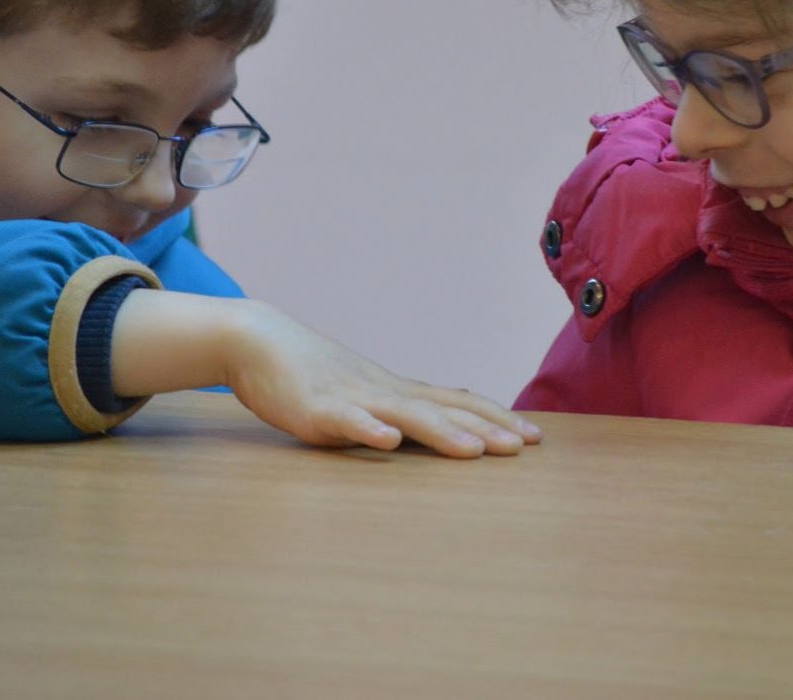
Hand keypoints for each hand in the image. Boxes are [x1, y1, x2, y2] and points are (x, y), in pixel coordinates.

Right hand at [220, 299, 542, 458]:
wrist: (258, 341)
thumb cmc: (311, 372)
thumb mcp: (363, 392)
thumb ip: (397, 409)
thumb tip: (436, 425)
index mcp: (397, 391)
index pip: (457, 403)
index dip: (496, 419)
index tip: (534, 437)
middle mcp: (385, 392)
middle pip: (444, 409)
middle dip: (487, 428)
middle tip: (527, 446)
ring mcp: (353, 398)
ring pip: (405, 415)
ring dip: (442, 432)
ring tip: (475, 451)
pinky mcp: (316, 409)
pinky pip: (346, 420)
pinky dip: (369, 429)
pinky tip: (388, 441)